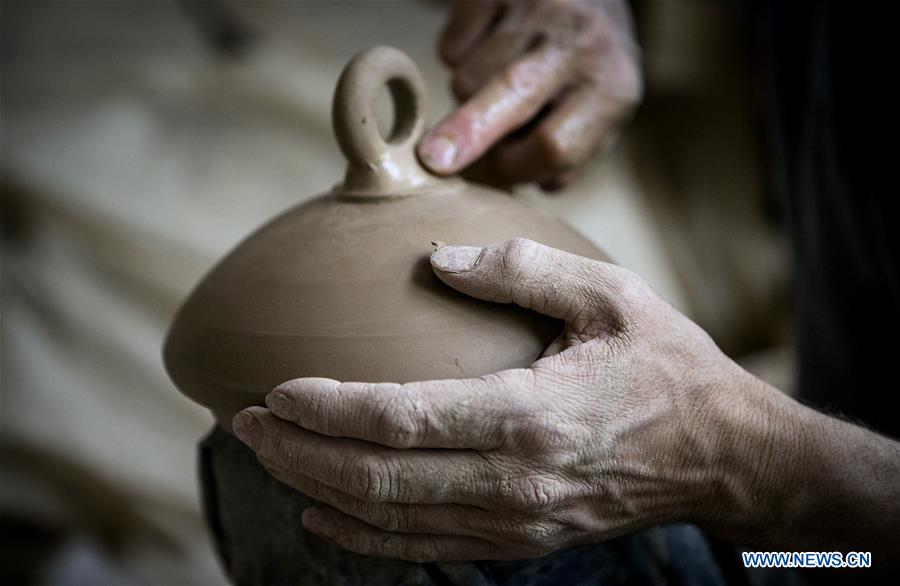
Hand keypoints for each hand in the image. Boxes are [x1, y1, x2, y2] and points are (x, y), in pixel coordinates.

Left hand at [233, 238, 760, 561]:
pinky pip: (425, 549)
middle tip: (244, 423)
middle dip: (299, 452)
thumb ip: (519, 267)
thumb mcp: (608, 295)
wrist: (723, 456)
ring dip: (317, 489)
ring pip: (391, 519)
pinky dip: (364, 537)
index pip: (398, 418)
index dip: (326, 408)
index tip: (274, 390)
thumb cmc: (667, 366)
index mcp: (529, 414)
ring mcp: (515, 523)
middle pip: (377, 477)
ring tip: (267, 458)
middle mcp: (513, 481)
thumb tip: (436, 260)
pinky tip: (323, 515)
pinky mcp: (520, 543)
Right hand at [418, 0, 641, 189]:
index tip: (503, 169)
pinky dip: (458, 62)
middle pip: (515, 93)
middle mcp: (579, 42)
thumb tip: (509, 179)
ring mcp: (537, 9)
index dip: (519, 167)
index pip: (554, 144)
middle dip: (470, 130)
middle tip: (435, 161)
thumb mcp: (600, 116)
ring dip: (469, 100)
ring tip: (496, 88)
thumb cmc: (588, 70)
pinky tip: (486, 54)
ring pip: (470, 77)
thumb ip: (566, 158)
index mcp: (611, 88)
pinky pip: (452, 47)